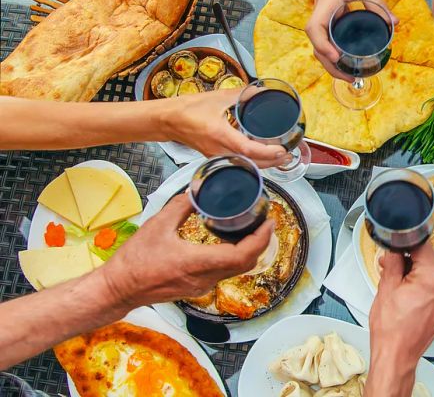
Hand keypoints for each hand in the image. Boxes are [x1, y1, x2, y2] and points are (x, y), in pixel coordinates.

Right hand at [98, 194, 273, 308]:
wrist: (119, 289)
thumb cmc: (135, 261)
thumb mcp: (157, 225)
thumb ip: (181, 206)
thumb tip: (197, 192)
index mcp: (197, 263)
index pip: (241, 255)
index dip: (260, 240)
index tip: (268, 223)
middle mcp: (204, 278)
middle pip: (245, 264)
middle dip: (261, 244)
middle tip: (266, 224)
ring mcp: (202, 286)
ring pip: (236, 270)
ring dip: (249, 252)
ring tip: (253, 231)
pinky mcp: (197, 288)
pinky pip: (224, 273)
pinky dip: (235, 258)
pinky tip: (232, 244)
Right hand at [160, 89, 288, 167]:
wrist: (167, 121)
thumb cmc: (188, 109)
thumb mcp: (217, 97)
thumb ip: (242, 94)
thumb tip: (261, 91)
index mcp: (220, 134)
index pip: (247, 149)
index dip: (267, 152)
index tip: (282, 150)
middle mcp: (218, 150)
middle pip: (250, 163)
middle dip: (272, 162)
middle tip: (288, 154)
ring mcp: (216, 157)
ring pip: (245, 166)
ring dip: (263, 164)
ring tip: (279, 157)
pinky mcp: (215, 158)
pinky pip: (238, 164)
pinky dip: (252, 162)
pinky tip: (261, 157)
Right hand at [305, 0, 396, 80]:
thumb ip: (376, 2)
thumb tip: (393, 22)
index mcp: (326, 4)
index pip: (315, 29)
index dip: (323, 46)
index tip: (337, 57)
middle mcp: (320, 14)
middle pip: (316, 46)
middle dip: (330, 65)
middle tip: (349, 78)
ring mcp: (322, 17)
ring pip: (320, 45)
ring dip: (330, 62)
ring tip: (348, 74)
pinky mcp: (326, 17)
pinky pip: (326, 38)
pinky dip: (332, 52)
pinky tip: (345, 58)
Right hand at [365, 243, 433, 396]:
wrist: (397, 354)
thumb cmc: (392, 329)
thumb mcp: (387, 286)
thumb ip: (392, 262)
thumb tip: (393, 249)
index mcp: (432, 278)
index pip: (422, 245)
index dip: (405, 242)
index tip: (395, 243)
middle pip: (429, 256)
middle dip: (410, 255)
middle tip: (391, 263)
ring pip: (432, 268)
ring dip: (416, 268)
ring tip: (396, 279)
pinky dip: (422, 280)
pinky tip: (406, 288)